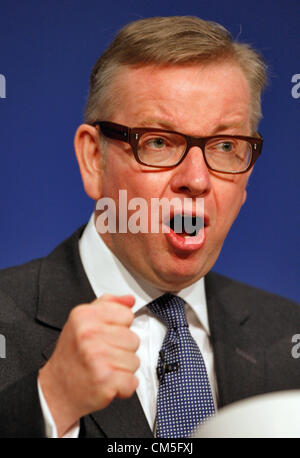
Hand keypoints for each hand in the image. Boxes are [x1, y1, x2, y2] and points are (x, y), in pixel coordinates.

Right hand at [38, 294, 139, 436]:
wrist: (57, 389)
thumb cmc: (71, 355)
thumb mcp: (82, 321)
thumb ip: (108, 305)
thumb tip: (129, 299)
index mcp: (85, 315)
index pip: (127, 314)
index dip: (120, 327)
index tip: (106, 335)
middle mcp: (89, 334)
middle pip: (134, 339)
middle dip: (123, 350)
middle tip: (104, 355)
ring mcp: (97, 357)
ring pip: (135, 360)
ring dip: (123, 368)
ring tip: (104, 368)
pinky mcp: (105, 379)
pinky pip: (133, 381)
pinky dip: (124, 386)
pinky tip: (107, 382)